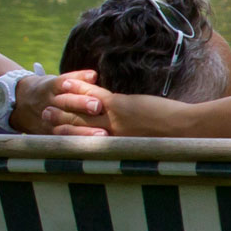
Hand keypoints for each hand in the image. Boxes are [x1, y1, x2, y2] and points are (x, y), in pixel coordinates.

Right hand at [11, 70, 103, 135]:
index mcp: (51, 87)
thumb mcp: (56, 81)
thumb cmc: (49, 91)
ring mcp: (47, 120)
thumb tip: (94, 75)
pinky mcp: (46, 134)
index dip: (78, 88)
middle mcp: (48, 103)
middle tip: (98, 107)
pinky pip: (61, 139)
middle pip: (65, 103)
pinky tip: (91, 147)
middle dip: (81, 105)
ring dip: (82, 130)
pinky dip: (75, 142)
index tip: (96, 96)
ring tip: (102, 134)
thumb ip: (76, 78)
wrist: (18, 103)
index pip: (64, 85)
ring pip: (64, 125)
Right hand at [37, 75, 190, 138]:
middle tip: (42, 118)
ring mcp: (112, 121)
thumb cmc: (175, 141)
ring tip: (48, 106)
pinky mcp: (120, 106)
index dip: (69, 140)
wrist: (187, 132)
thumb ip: (135, 144)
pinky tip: (69, 83)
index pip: (85, 146)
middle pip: (74, 131)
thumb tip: (137, 144)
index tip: (57, 137)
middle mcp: (109, 137)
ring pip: (78, 114)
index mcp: (116, 147)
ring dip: (63, 107)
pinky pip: (92, 96)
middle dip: (57, 125)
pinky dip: (79, 89)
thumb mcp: (148, 146)